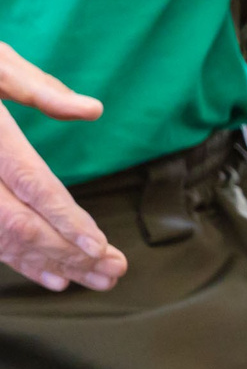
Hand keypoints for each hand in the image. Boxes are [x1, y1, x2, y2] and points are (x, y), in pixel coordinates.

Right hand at [0, 43, 126, 291]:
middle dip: (68, 252)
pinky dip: (20, 260)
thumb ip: (37, 89)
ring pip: (2, 237)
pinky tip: (53, 275)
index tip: (100, 247)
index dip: (66, 219)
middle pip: (20, 222)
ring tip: (94, 279)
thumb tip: (91, 110)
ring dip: (50, 263)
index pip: (31, 183)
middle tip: (113, 271)